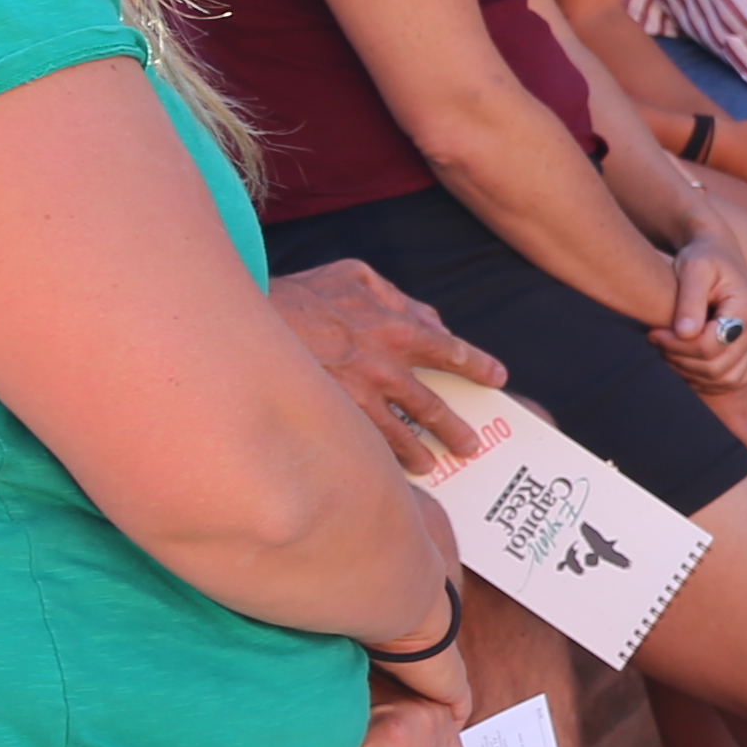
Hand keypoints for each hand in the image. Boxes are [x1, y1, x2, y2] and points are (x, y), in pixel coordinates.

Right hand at [267, 257, 507, 467]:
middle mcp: (385, 369)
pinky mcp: (333, 421)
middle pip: (432, 406)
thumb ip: (398, 297)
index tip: (496, 379)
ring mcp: (359, 399)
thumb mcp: (356, 276)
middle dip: (455, 428)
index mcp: (397, 330)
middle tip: (470, 445)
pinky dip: (379, 460)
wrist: (250, 322)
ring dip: (418, 453)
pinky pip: (365, 446)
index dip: (478, 366)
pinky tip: (385, 471)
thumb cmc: (303, 294)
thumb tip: (431, 319)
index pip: (451, 353)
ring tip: (430, 465)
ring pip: (400, 436)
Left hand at [653, 235, 746, 401]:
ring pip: (723, 379)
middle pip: (716, 366)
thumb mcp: (693, 268)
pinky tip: (682, 357)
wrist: (718, 255)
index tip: (654, 332)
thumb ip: (689, 300)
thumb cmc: (703, 257)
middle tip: (656, 339)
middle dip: (679, 358)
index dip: (677, 345)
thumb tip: (685, 333)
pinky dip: (701, 377)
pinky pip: (727, 381)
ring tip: (668, 348)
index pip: (711, 345)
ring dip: (688, 370)